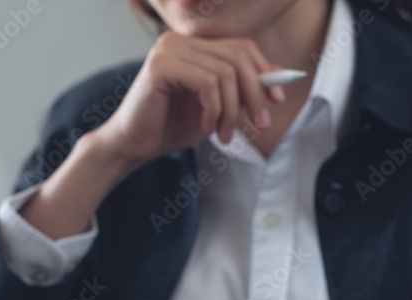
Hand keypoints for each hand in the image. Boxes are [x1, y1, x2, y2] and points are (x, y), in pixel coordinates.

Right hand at [92, 32, 285, 169]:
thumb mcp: (217, 106)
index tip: (278, 99)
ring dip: (233, 110)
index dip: (265, 72)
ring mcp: (168, 49)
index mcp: (193, 45)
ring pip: (225, 73)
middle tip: (260, 124)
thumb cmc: (171, 127)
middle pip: (238, 57)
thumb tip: (279, 74)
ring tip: (225, 135)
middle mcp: (179, 41)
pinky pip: (207, 83)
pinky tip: (208, 129)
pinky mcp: (160, 66)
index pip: (241, 48)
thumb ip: (242, 88)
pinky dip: (215, 110)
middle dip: (255, 93)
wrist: (132, 147)